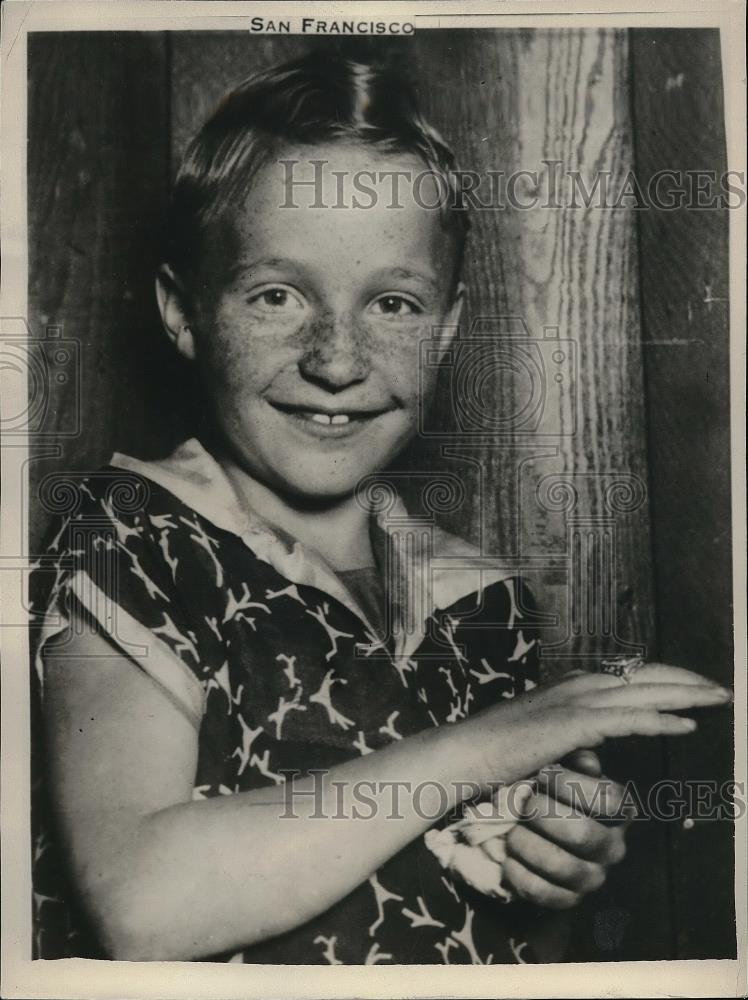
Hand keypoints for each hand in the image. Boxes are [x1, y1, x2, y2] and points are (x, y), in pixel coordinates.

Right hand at [462, 662, 731, 790]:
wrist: (465, 754)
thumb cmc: (498, 752)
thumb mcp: (541, 737)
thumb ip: (571, 736)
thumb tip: (593, 752)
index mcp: (572, 686)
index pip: (630, 675)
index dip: (667, 678)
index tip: (696, 687)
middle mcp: (578, 685)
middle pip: (645, 676)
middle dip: (688, 681)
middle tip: (722, 690)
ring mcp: (575, 701)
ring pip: (644, 692)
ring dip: (686, 695)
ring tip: (718, 699)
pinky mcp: (574, 725)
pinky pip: (629, 720)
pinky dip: (661, 721)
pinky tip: (687, 725)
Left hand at [502, 749, 627, 909]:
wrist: (513, 819)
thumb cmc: (539, 783)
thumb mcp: (558, 759)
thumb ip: (575, 756)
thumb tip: (587, 762)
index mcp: (618, 810)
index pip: (611, 800)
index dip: (571, 785)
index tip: (541, 774)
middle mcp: (613, 845)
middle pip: (583, 834)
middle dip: (543, 815)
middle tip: (523, 803)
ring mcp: (593, 876)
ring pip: (565, 868)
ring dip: (529, 846)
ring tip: (512, 831)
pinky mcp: (568, 899)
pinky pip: (548, 895)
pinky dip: (522, 876)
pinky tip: (508, 860)